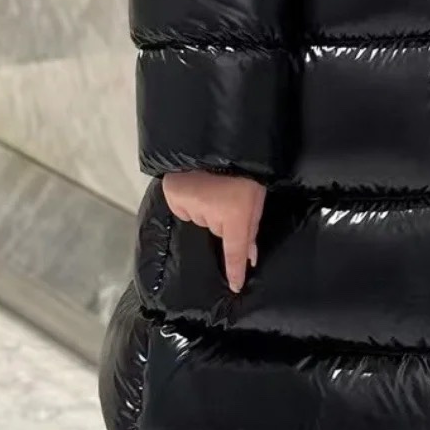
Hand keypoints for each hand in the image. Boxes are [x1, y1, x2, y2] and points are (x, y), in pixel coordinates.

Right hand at [162, 170, 265, 293]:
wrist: (223, 142)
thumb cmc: (244, 171)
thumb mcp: (255, 200)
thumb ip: (250, 230)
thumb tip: (249, 257)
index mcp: (234, 216)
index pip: (233, 251)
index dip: (234, 270)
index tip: (234, 286)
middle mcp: (209, 215)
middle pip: (216, 229)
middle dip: (221, 218)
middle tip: (227, 195)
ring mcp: (189, 205)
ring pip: (200, 218)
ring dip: (205, 207)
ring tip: (211, 184)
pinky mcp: (174, 196)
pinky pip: (185, 208)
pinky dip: (190, 200)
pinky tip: (197, 183)